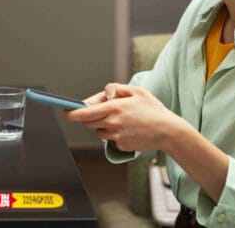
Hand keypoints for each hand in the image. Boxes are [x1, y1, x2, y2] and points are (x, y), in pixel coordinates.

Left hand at [65, 83, 180, 151]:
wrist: (169, 131)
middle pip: (89, 122)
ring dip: (103, 125)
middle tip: (104, 110)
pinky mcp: (121, 145)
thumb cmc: (153, 109)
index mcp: (115, 107)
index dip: (72, 113)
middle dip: (91, 116)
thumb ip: (116, 88)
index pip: (86, 112)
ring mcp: (117, 135)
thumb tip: (105, 93)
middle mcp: (113, 122)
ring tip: (121, 119)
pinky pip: (110, 139)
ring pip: (99, 131)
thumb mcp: (137, 91)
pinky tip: (128, 129)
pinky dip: (114, 134)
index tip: (65, 112)